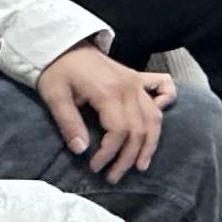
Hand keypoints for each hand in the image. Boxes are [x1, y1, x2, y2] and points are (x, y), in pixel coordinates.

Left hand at [37, 41, 175, 180]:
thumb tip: (81, 150)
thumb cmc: (56, 71)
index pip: (119, 131)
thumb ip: (69, 123)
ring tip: (140, 166)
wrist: (63, 44)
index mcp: (108, 92)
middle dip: (128, 158)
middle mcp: (129, 88)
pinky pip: (164, 88)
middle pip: (139, 130)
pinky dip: (167, 103)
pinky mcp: (138, 78)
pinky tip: (156, 121)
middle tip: (113, 176)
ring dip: (150, 144)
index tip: (95, 166)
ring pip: (154, 118)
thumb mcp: (55, 97)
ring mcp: (137, 82)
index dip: (109, 153)